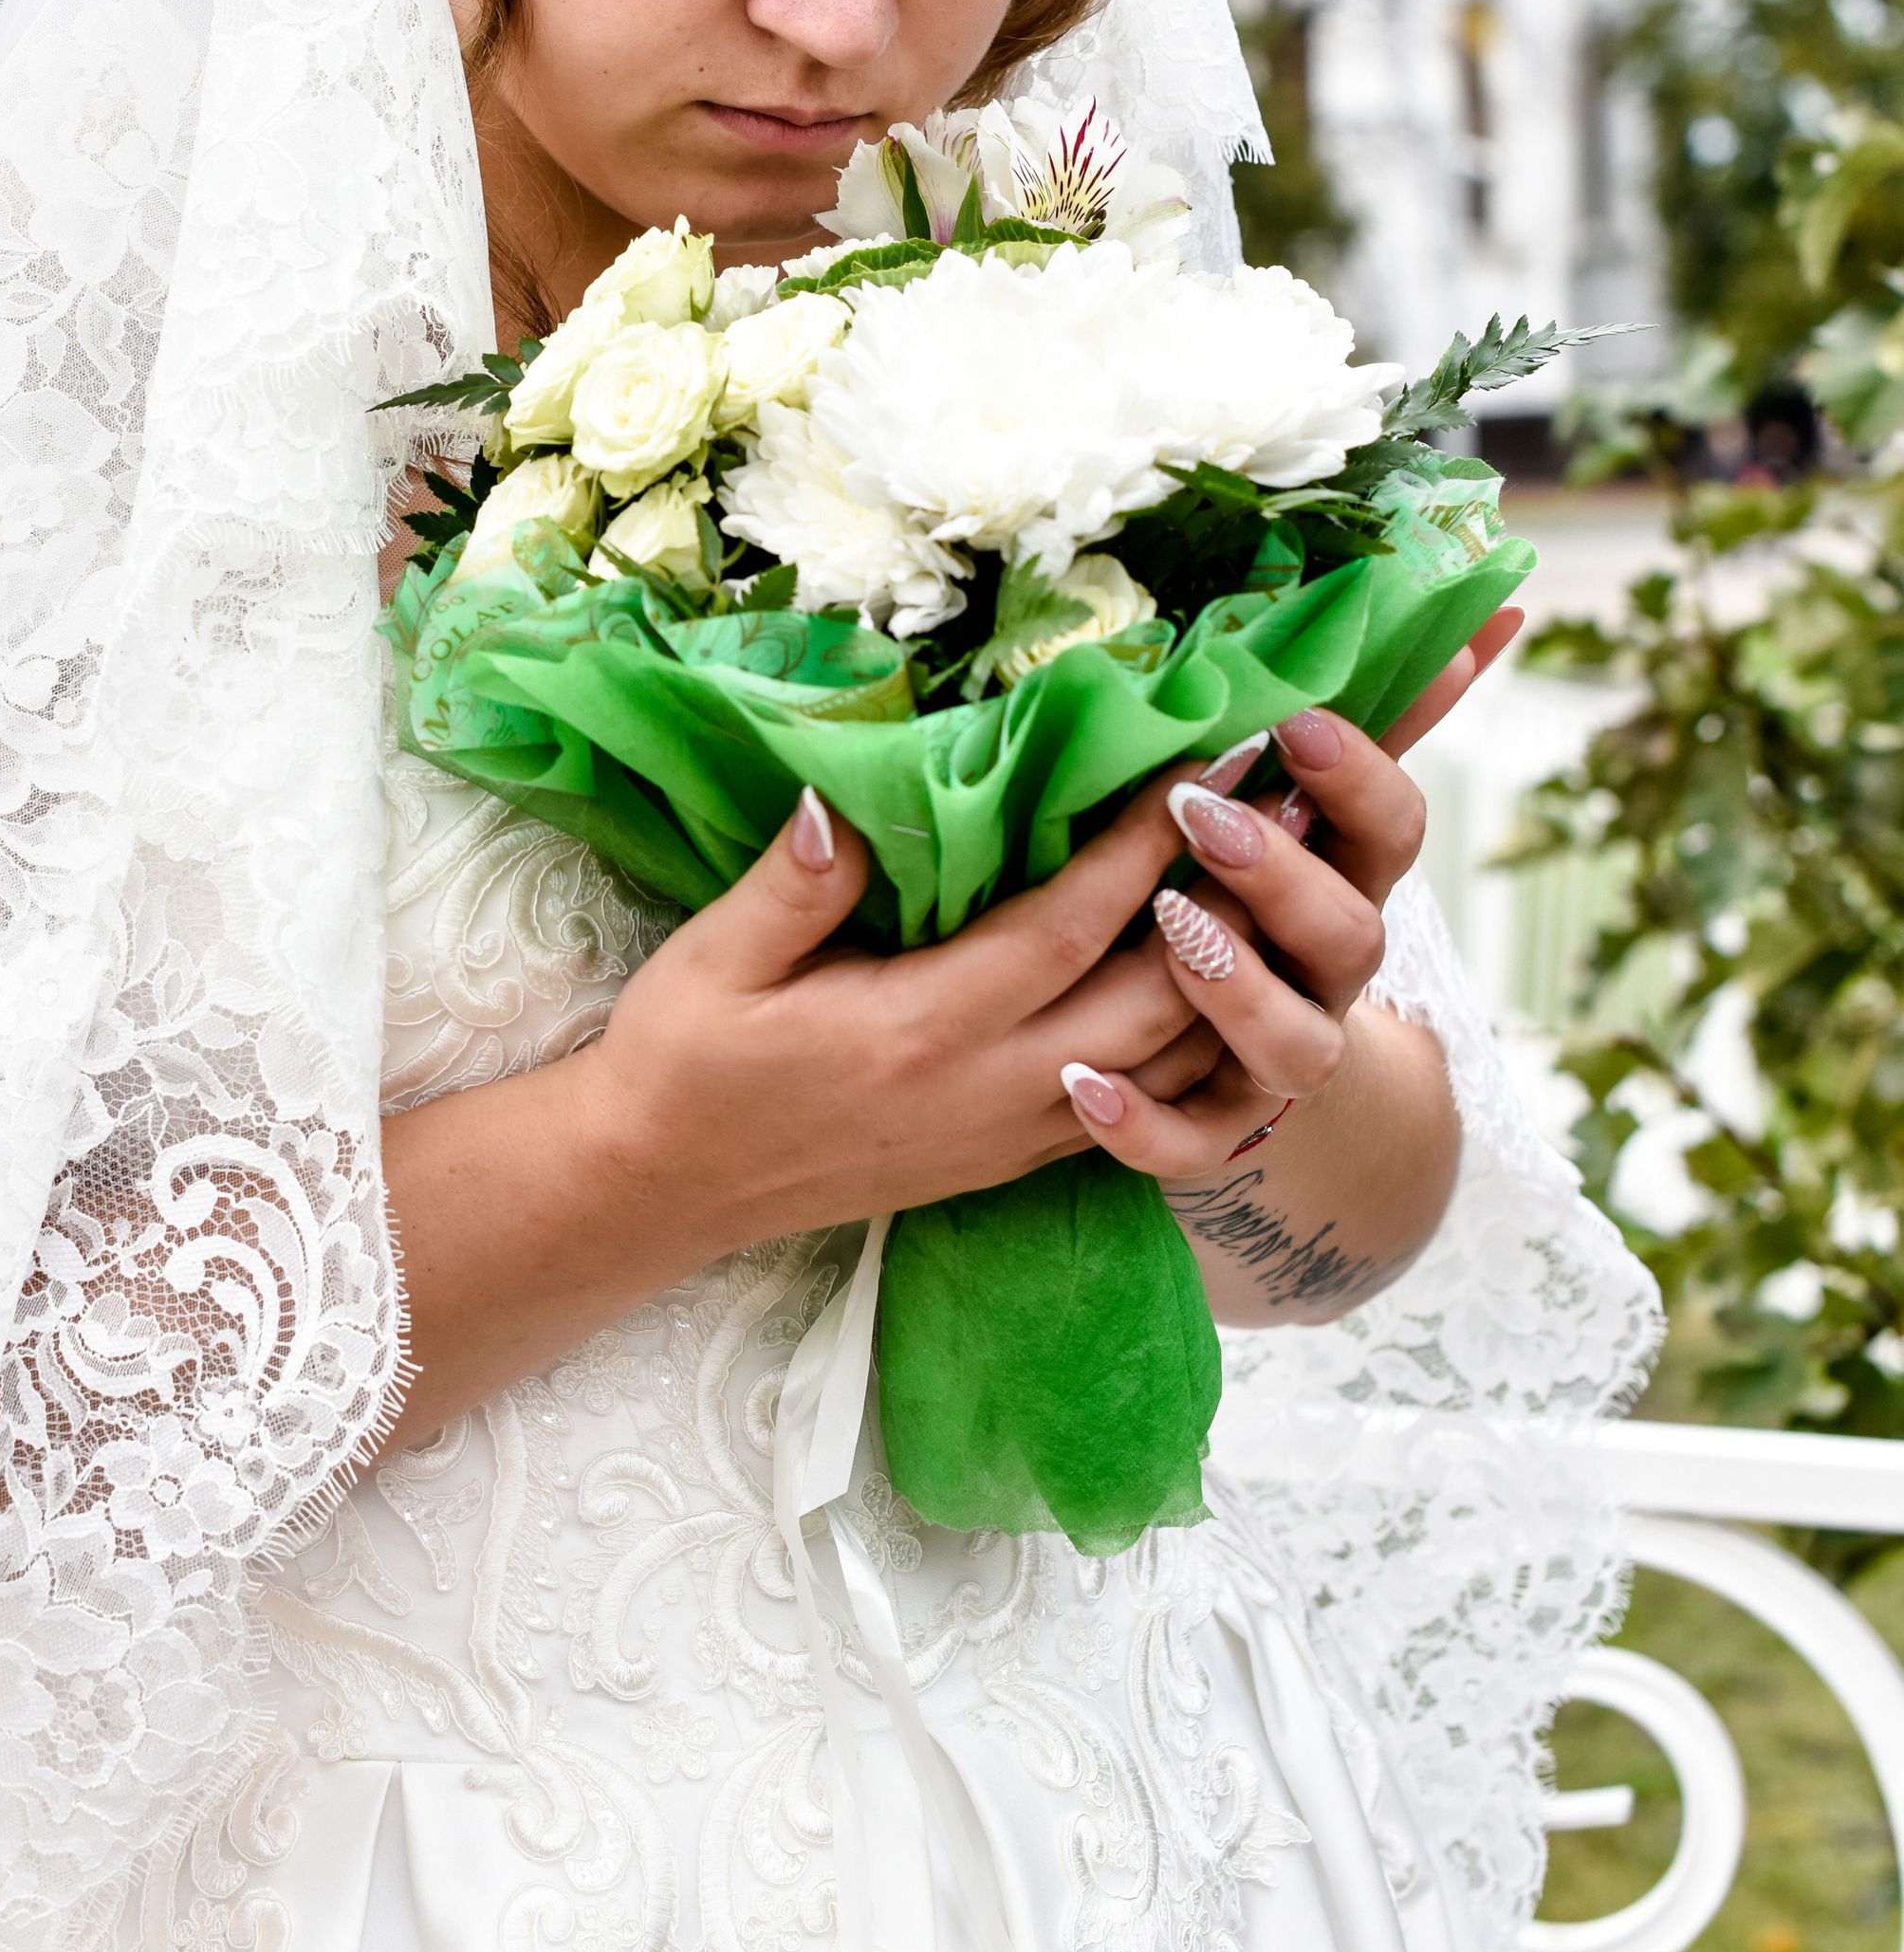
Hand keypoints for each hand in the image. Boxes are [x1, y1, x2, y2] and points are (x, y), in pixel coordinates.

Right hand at [377, 612, 1518, 1433]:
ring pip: (1173, 1060)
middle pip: (1159, 996)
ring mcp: (1015, 1131)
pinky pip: (1146, 1104)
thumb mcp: (713, 964)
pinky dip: (1203, 1043)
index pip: (1070, 926)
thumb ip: (789, 886)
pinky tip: (1235, 980)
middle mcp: (995, 1089)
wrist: (663, 1193)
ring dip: (1238, 974)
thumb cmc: (684, 1064)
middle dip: (1231, 902)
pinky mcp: (1014, 1155)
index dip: (1145, 844)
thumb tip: (840, 798)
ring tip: (1289, 880)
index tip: (1203, 758)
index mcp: (925, 1029)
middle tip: (1289, 803)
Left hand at [1067, 608, 1521, 1212]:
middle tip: (1203, 815)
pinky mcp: (1218, 1137)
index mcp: (1342, 883)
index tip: (1293, 722)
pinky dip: (1142, 1122)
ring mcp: (1280, 1064)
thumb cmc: (1241, 912)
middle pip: (1349, 933)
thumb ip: (1322, 722)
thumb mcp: (1285, 818)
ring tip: (1166, 931)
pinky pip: (1191, 1146)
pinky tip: (1081, 1083)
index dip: (1359, 777)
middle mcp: (1327, 976)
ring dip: (1234, 987)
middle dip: (1284, 873)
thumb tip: (1467, 606)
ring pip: (1293, 1042)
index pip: (1393, 827)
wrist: (1243, 1095)